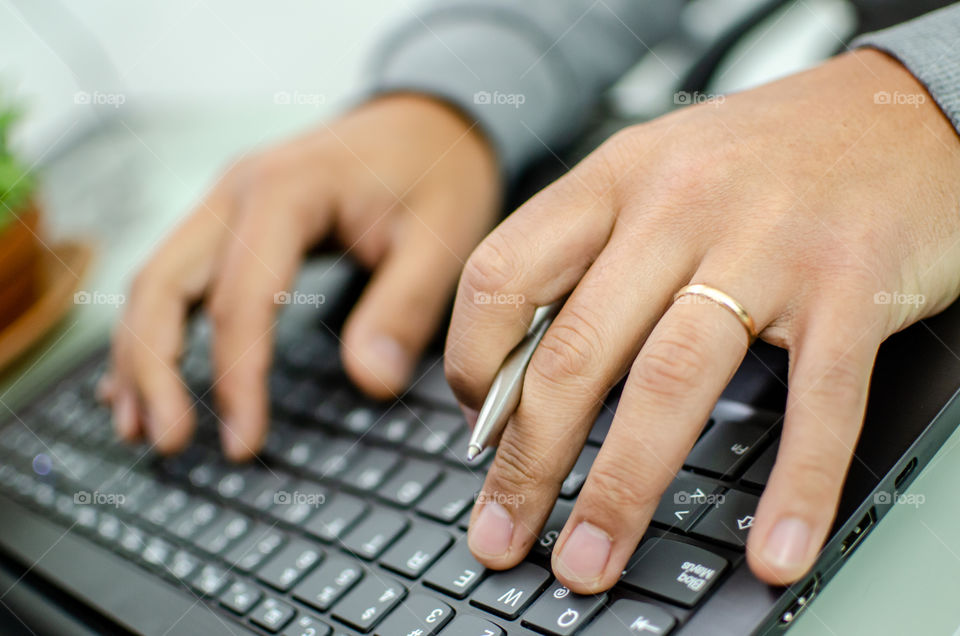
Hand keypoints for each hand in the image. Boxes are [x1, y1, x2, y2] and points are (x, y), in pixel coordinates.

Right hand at [104, 94, 499, 459]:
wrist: (428, 123)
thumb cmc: (437, 174)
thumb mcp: (441, 239)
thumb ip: (405, 309)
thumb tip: (369, 381)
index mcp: (286, 191)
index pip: (239, 299)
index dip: (236, 377)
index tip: (244, 442)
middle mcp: (237, 191)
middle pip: (162, 284)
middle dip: (154, 370)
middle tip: (169, 444)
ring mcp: (225, 202)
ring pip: (153, 280)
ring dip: (139, 355)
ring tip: (139, 427)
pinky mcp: (228, 219)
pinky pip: (170, 275)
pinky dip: (150, 329)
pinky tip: (141, 378)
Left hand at [446, 49, 959, 590]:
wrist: (897, 109)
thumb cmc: (761, 155)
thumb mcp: (652, 175)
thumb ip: (587, 258)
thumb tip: (519, 370)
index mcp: (614, 178)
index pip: (502, 275)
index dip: (472, 362)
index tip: (477, 424)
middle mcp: (678, 206)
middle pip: (576, 352)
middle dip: (528, 462)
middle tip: (503, 534)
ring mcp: (767, 245)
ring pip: (671, 384)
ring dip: (620, 490)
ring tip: (590, 560)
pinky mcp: (851, 284)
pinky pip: (817, 400)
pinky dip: (795, 484)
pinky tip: (772, 548)